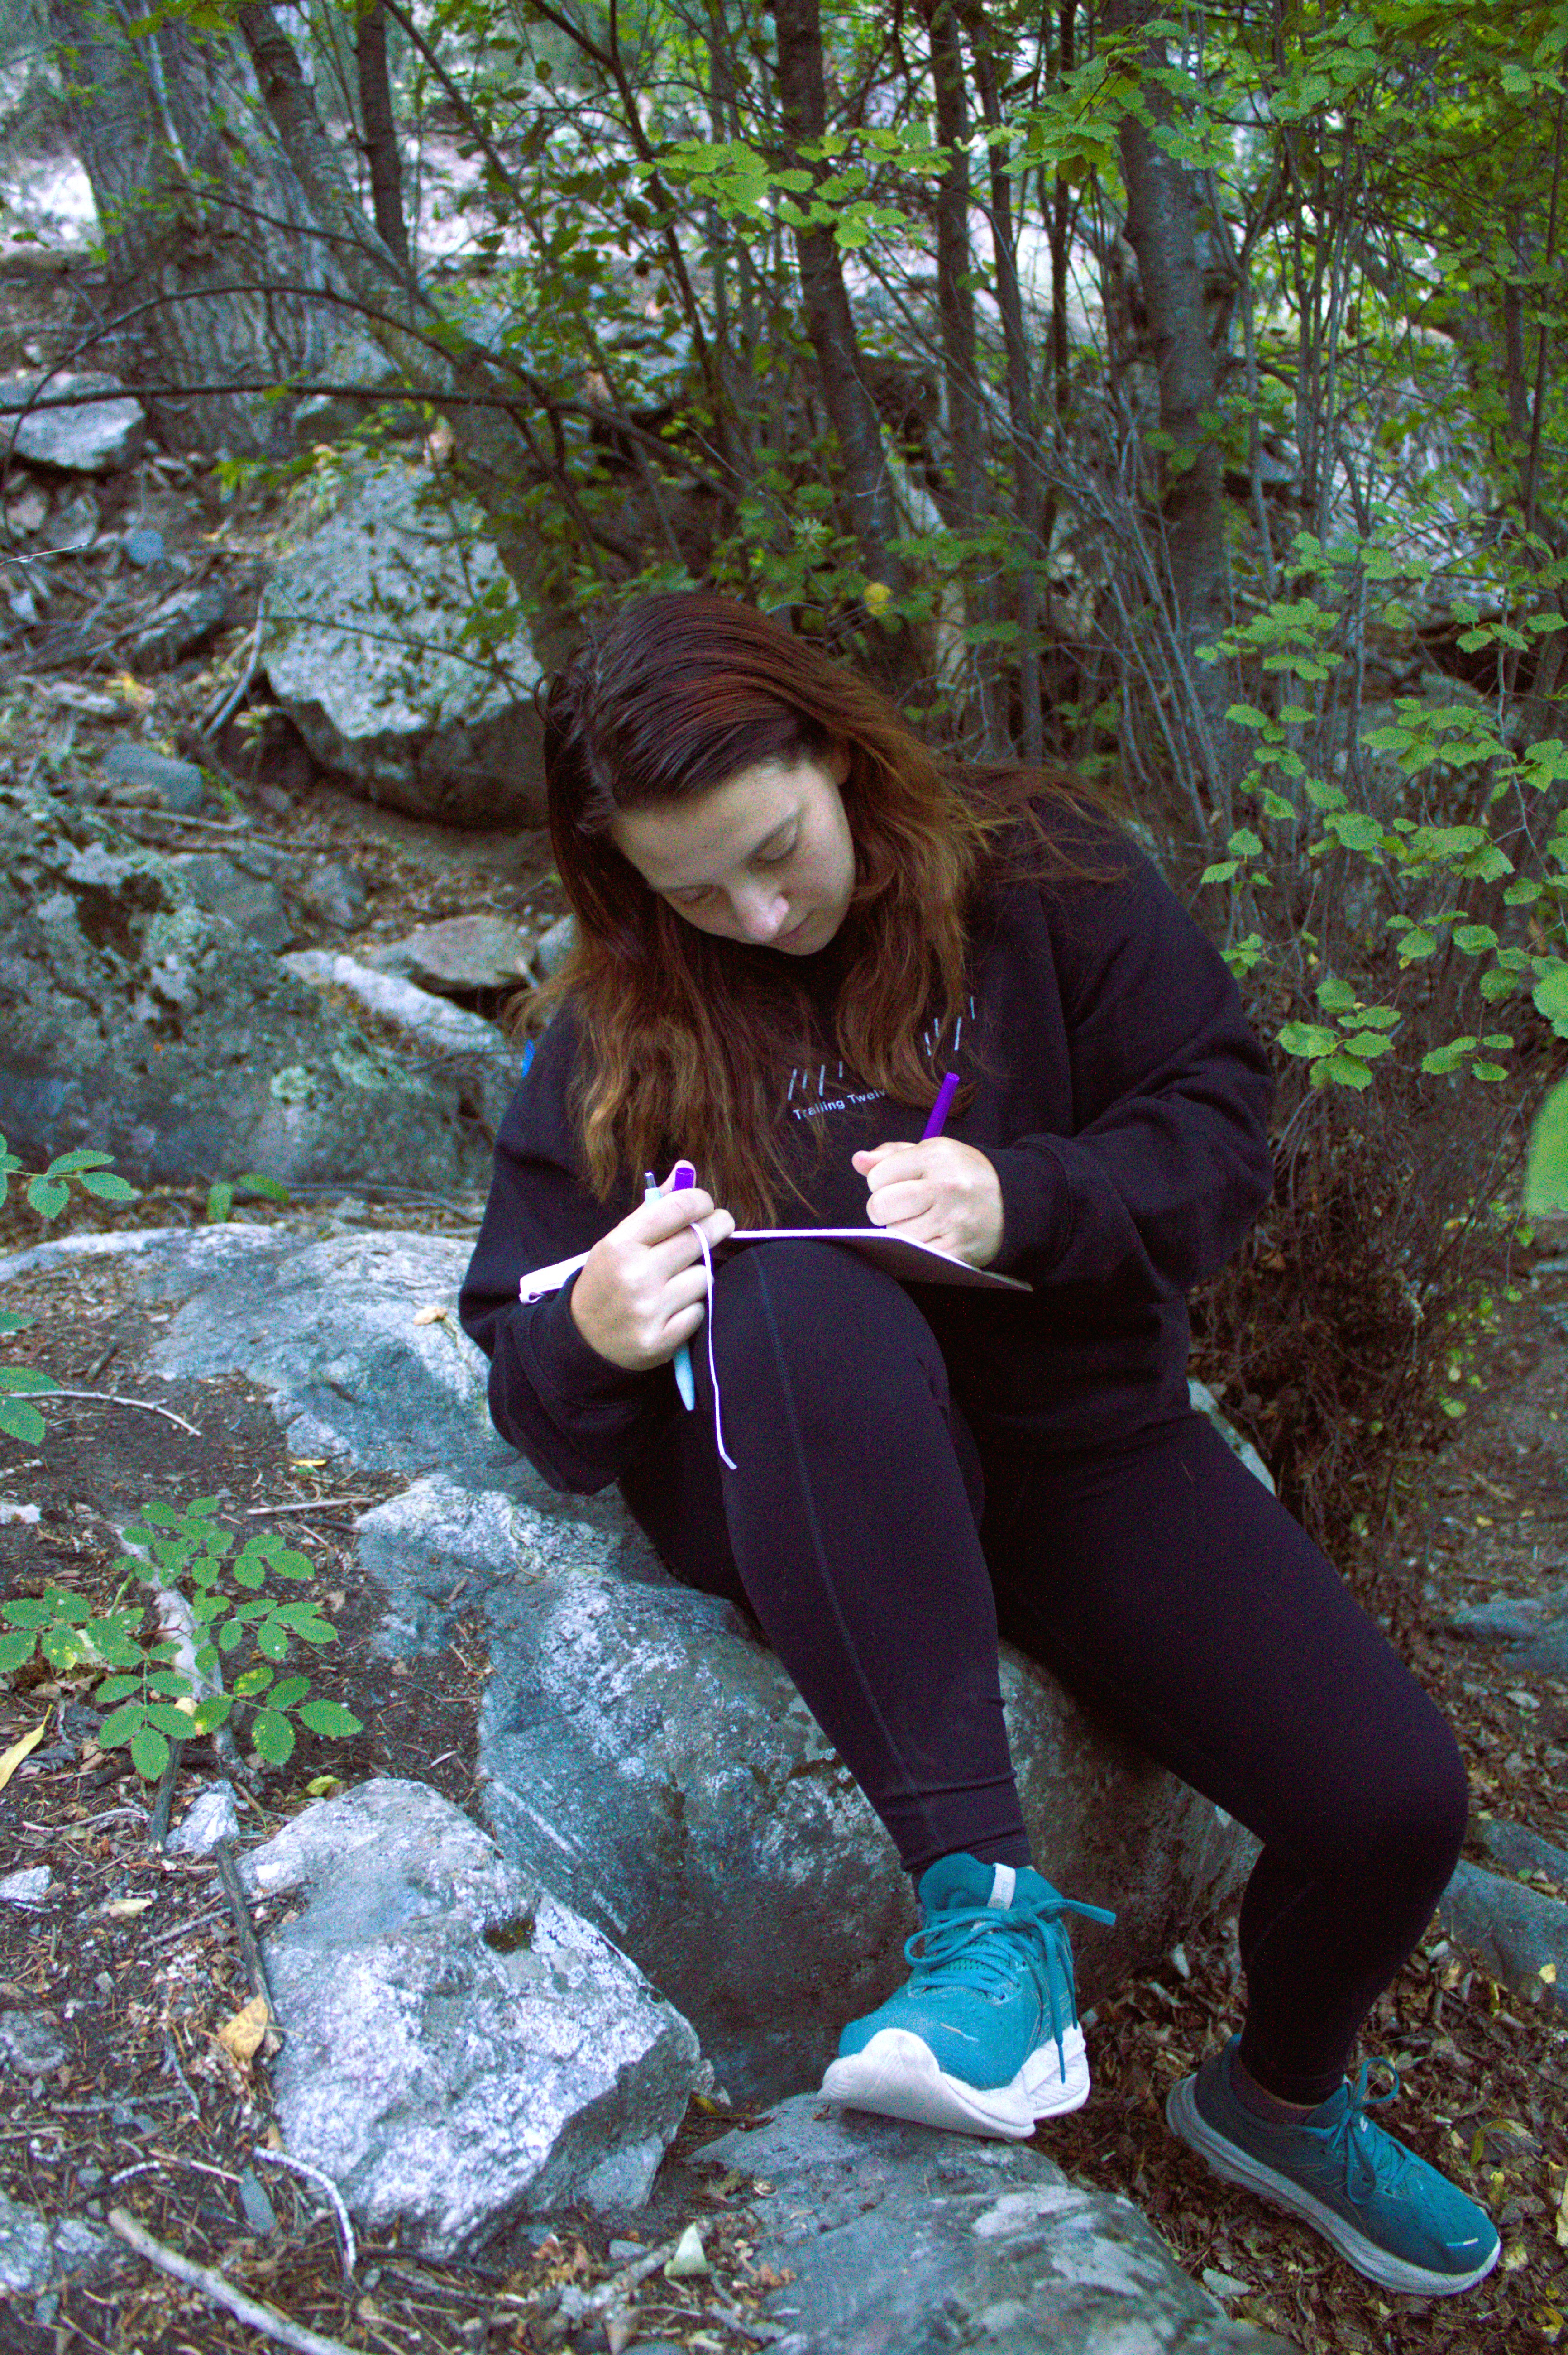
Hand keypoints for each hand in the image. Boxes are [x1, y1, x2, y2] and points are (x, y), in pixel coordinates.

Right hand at [569, 1185, 735, 1371]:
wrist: (584, 1339)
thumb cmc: (608, 1280)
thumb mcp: (620, 1240)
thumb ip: (655, 1206)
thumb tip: (686, 1169)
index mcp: (621, 1245)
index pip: (678, 1208)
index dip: (701, 1201)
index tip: (705, 1204)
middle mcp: (636, 1276)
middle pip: (700, 1239)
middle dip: (716, 1227)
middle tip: (719, 1225)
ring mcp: (650, 1310)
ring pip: (704, 1277)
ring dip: (700, 1274)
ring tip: (681, 1277)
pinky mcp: (662, 1340)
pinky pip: (700, 1311)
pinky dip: (693, 1307)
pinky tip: (675, 1307)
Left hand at [852, 1137, 1003, 1267]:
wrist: (1013, 1201)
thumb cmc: (963, 1175)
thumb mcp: (932, 1153)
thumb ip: (891, 1155)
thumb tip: (858, 1161)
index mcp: (936, 1156)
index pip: (877, 1177)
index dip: (883, 1182)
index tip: (901, 1183)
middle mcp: (945, 1187)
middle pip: (879, 1207)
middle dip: (885, 1209)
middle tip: (906, 1206)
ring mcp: (952, 1221)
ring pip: (894, 1235)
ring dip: (902, 1231)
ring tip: (926, 1220)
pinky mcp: (957, 1251)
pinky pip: (914, 1255)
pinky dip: (917, 1249)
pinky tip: (933, 1236)